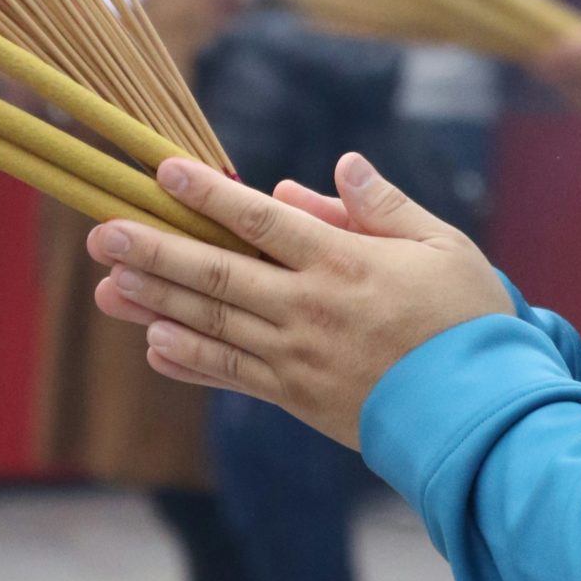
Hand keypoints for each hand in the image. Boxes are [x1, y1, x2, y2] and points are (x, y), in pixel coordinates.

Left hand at [86, 151, 510, 446]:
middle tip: (101, 232)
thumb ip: (383, 207)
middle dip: (154, 250)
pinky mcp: (297, 397)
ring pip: (212, 323)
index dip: (208, 194)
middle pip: (216, 272)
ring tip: (107, 286)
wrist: (480, 413)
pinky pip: (232, 374)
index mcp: (344, 261)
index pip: (261, 219)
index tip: (163, 172)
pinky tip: (154, 345)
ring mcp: (297, 356)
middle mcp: (309, 307)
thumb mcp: (441, 245)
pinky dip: (190, 361)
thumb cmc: (470, 321)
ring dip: (155, 303)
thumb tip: (338, 167)